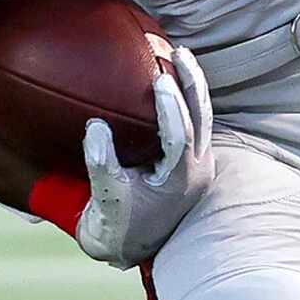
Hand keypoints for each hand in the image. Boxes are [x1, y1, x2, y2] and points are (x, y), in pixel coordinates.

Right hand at [75, 47, 213, 268]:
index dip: (172, 107)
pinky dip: (184, 100)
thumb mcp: (105, 196)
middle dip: (192, 84)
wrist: (129, 246)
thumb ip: (101, 163)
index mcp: (181, 180)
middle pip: (203, 118)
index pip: (182, 135)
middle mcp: (197, 170)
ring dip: (192, 88)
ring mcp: (197, 165)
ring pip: (203, 118)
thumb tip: (96, 126)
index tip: (159, 80)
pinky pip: (192, 123)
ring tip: (179, 56)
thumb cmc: (115, 223)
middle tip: (178, 54)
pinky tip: (169, 80)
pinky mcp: (191, 161)